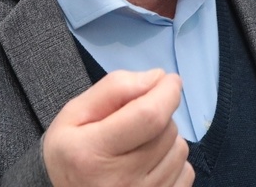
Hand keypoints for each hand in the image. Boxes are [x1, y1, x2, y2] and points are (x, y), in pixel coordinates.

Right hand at [42, 68, 193, 186]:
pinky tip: (150, 163)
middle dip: (160, 113)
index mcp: (93, 151)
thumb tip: (157, 78)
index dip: (167, 92)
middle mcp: (121, 179)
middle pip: (167, 130)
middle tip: (137, 119)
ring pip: (179, 150)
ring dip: (167, 138)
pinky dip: (173, 161)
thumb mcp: (75, 113)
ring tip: (140, 144)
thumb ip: (114, 89)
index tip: (169, 80)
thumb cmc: (70, 152)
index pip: (149, 115)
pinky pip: (186, 172)